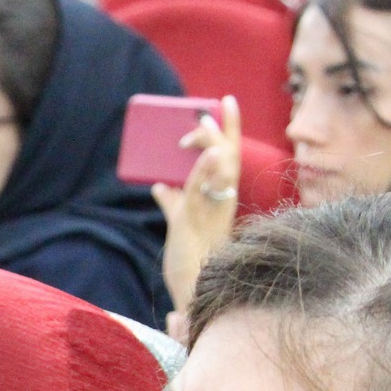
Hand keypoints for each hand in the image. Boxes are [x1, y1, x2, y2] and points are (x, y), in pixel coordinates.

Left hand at [151, 95, 242, 314]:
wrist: (193, 289)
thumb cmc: (192, 258)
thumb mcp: (181, 223)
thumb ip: (172, 202)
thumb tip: (159, 186)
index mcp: (222, 198)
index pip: (231, 156)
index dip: (231, 128)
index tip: (227, 100)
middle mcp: (221, 202)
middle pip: (229, 157)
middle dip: (224, 129)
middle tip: (212, 108)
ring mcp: (208, 211)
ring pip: (216, 172)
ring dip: (208, 146)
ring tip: (199, 126)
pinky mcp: (190, 222)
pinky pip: (196, 194)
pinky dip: (200, 173)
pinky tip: (202, 155)